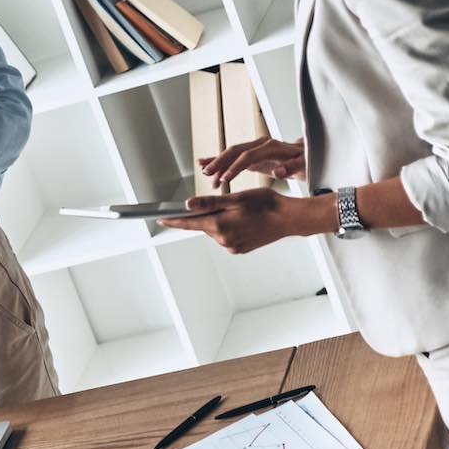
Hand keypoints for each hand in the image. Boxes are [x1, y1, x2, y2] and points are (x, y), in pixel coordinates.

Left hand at [158, 188, 323, 254]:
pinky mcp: (240, 249)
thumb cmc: (265, 204)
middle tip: (224, 203)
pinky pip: (227, 237)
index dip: (173, 220)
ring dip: (220, 221)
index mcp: (220, 226)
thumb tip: (187, 205)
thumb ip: (209, 203)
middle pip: (203, 226)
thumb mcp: (235, 198)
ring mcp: (232, 247)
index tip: (159, 219)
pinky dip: (230, 228)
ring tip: (240, 211)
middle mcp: (223, 240)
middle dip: (206, 215)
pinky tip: (244, 221)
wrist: (288, 218)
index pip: (188, 223)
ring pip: (216, 231)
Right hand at [200, 136, 304, 185]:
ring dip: (217, 163)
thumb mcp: (304, 166)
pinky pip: (233, 157)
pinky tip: (206, 163)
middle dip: (219, 162)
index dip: (235, 167)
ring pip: (231, 154)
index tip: (225, 178)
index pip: (248, 156)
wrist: (308, 157)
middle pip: (235, 151)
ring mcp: (255, 149)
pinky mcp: (252, 155)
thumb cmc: (307, 162)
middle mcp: (261, 144)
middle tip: (208, 174)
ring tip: (205, 174)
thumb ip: (291, 168)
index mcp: (271, 147)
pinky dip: (219, 160)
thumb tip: (278, 171)